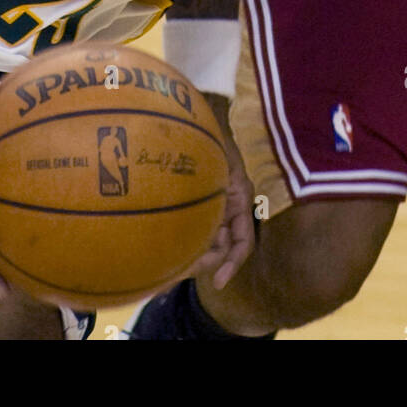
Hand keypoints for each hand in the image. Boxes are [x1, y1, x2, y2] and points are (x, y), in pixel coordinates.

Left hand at [185, 129, 255, 289]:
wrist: (192, 123)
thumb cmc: (210, 140)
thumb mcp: (221, 165)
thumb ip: (223, 190)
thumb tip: (214, 224)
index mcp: (240, 199)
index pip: (243, 241)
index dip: (233, 263)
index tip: (218, 283)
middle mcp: (227, 208)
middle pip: (222, 246)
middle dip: (207, 260)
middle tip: (184, 270)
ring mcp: (211, 207)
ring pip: (206, 240)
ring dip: (194, 252)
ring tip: (171, 266)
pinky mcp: (193, 204)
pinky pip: (191, 228)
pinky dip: (183, 239)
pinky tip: (164, 250)